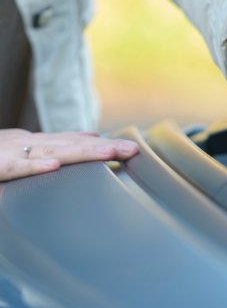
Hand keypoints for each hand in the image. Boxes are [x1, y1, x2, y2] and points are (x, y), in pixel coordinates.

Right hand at [0, 129, 138, 181]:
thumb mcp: (11, 153)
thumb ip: (42, 150)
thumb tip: (78, 143)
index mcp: (26, 142)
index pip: (68, 141)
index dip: (98, 144)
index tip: (125, 146)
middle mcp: (20, 143)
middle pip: (70, 145)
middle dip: (103, 147)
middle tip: (133, 150)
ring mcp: (6, 153)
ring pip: (50, 152)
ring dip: (82, 151)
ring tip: (110, 153)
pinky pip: (13, 167)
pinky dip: (32, 166)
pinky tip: (54, 166)